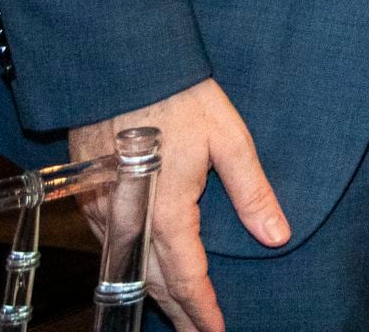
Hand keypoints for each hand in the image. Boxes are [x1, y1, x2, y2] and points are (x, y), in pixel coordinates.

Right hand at [71, 77, 287, 331]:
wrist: (120, 64)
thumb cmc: (179, 96)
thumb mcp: (229, 139)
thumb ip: (252, 192)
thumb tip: (277, 235)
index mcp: (166, 210)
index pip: (187, 277)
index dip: (203, 309)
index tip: (217, 331)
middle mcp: (128, 219)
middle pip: (154, 283)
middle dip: (179, 313)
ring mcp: (104, 210)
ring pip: (129, 269)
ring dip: (153, 294)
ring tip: (179, 314)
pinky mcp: (90, 196)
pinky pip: (112, 247)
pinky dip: (132, 268)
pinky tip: (145, 272)